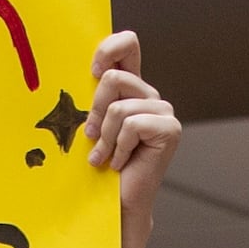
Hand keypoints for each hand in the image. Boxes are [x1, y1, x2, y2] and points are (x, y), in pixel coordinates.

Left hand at [88, 33, 179, 220]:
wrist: (116, 203)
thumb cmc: (99, 166)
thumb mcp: (89, 124)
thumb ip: (90, 98)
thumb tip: (79, 74)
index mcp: (131, 88)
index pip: (128, 44)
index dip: (108, 49)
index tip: (93, 73)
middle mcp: (150, 96)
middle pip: (115, 78)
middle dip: (95, 110)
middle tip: (91, 136)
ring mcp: (163, 111)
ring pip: (119, 107)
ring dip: (106, 137)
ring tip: (105, 156)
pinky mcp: (169, 128)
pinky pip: (131, 125)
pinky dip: (119, 147)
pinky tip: (119, 163)